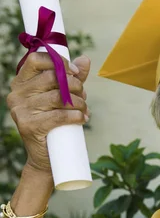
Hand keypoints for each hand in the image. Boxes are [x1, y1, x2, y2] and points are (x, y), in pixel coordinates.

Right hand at [7, 52, 90, 174]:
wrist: (45, 158)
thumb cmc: (54, 124)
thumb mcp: (62, 97)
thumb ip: (71, 78)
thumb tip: (85, 60)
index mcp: (21, 82)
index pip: (36, 59)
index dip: (59, 62)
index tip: (76, 73)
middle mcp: (16, 94)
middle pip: (52, 78)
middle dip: (75, 85)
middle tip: (83, 97)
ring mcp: (20, 110)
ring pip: (58, 97)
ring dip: (78, 102)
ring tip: (84, 109)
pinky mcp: (29, 126)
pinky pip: (58, 115)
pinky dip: (75, 115)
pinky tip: (82, 118)